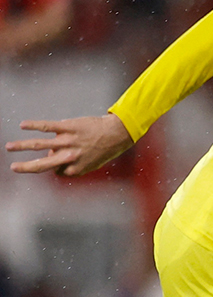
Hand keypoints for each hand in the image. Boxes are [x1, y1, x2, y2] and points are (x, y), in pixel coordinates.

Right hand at [6, 114, 133, 176]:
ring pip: (40, 145)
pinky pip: (47, 126)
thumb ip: (74, 165)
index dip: (57, 166)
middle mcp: (70, 156)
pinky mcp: (68, 127)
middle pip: (43, 165)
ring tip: (9, 147)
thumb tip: (53, 159)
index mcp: (76, 168)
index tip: (60, 161)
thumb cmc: (105, 148)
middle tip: (13, 168)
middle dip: (26, 167)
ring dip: (22, 146)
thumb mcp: (92, 163)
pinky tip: (23, 125)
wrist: (118, 133)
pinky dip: (34, 126)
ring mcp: (68, 141)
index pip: (57, 171)